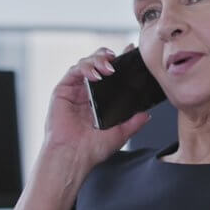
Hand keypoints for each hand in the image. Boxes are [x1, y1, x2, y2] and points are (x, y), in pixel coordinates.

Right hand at [43, 45, 151, 167]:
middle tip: (118, 58)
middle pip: (97, 63)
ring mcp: (74, 90)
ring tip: (108, 67)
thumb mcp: (120, 134)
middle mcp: (87, 92)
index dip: (119, 61)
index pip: (110, 74)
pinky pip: (74, 71)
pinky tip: (96, 74)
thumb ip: (134, 122)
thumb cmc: (92, 149)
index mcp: (100, 99)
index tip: (130, 52)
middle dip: (108, 56)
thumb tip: (147, 113)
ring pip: (86, 63)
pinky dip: (86, 68)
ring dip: (98, 60)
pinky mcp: (62, 90)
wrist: (73, 157)